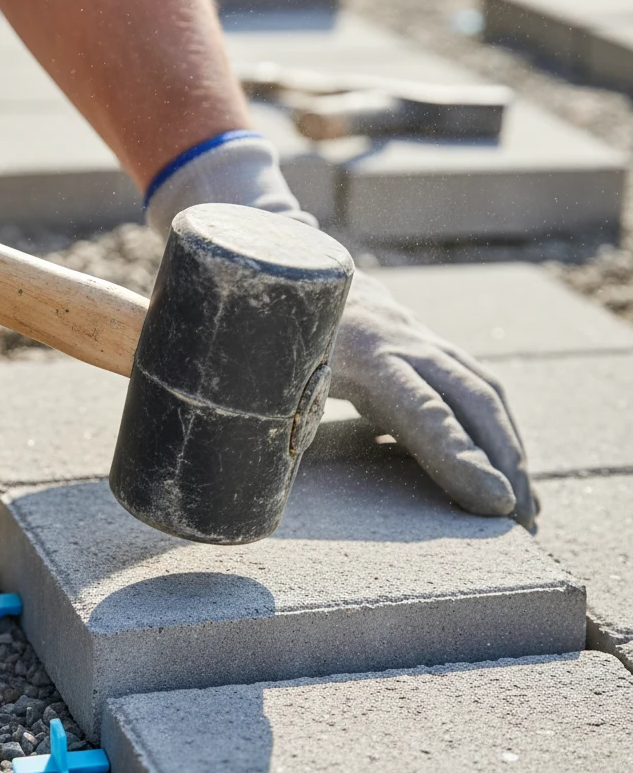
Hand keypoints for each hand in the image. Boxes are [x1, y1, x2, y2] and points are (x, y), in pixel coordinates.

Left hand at [144, 129, 535, 526]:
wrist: (279, 250)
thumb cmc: (254, 318)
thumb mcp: (246, 364)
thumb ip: (251, 411)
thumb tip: (244, 476)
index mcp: (356, 346)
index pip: (420, 406)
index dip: (457, 455)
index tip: (491, 501)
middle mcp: (401, 337)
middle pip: (472, 398)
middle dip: (505, 461)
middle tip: (524, 523)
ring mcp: (419, 335)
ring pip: (484, 389)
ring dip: (512, 448)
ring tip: (529, 509)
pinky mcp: (425, 342)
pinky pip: (478, 383)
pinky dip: (500, 427)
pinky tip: (511, 467)